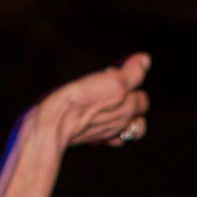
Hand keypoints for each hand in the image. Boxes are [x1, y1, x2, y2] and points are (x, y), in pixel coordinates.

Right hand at [25, 54, 151, 150]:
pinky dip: (102, 125)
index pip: (142, 98)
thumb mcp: (112, 82)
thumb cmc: (80, 104)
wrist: (51, 126)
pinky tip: (92, 116)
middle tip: (106, 85)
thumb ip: (132, 73)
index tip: (113, 72)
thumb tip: (145, 60)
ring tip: (103, 100)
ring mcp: (103, 133)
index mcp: (128, 111)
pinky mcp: (86, 136)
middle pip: (133, 112)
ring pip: (120, 125)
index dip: (130, 81)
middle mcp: (118, 125)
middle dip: (126, 97)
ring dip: (117, 112)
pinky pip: (102, 134)